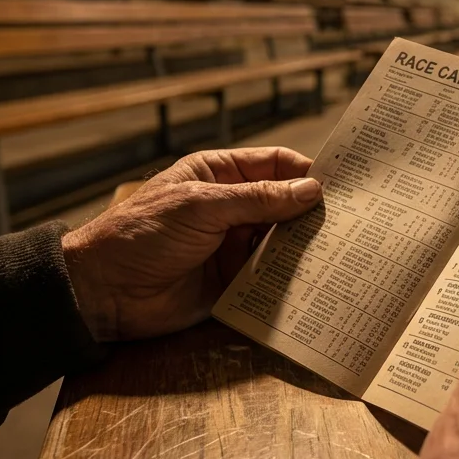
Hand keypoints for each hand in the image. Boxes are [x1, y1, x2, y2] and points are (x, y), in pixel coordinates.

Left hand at [61, 147, 320, 340]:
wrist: (104, 292)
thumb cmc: (142, 234)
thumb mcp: (201, 207)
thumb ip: (258, 200)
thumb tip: (312, 191)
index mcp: (219, 176)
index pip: (274, 165)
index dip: (307, 172)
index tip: (344, 183)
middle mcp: (231, 208)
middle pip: (285, 204)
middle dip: (314, 212)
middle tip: (354, 221)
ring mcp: (233, 246)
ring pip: (283, 242)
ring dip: (307, 247)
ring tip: (345, 250)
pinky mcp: (234, 283)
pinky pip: (271, 278)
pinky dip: (292, 279)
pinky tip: (320, 280)